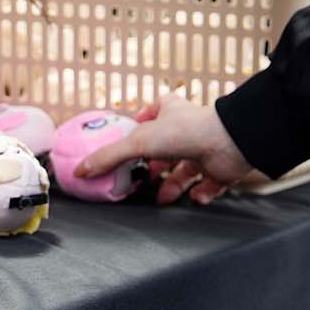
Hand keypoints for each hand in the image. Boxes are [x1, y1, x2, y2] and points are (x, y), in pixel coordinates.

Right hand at [74, 95, 253, 205]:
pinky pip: (207, 185)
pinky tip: (192, 197)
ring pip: (185, 170)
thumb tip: (79, 171)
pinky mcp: (219, 169)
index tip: (128, 140)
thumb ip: (108, 157)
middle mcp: (187, 130)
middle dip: (154, 166)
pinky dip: (199, 194)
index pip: (151, 113)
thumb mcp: (138, 142)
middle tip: (141, 178)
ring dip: (173, 186)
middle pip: (165, 148)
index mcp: (169, 112)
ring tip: (163, 197)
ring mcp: (204, 149)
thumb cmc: (187, 131)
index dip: (139, 125)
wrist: (229, 142)